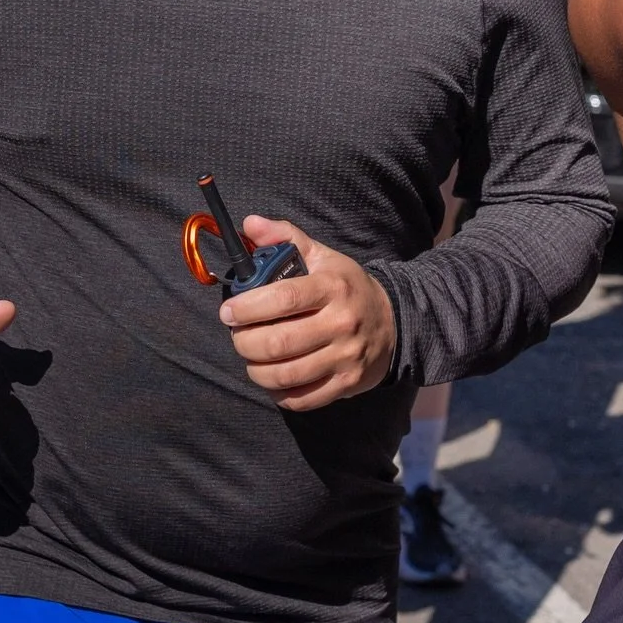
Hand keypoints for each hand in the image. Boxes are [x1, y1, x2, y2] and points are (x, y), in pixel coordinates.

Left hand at [220, 217, 394, 412]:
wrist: (393, 321)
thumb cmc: (346, 287)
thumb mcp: (322, 257)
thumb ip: (285, 238)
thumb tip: (250, 223)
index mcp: (333, 286)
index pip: (284, 298)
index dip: (248, 307)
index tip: (229, 312)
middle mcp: (341, 322)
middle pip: (279, 343)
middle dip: (245, 343)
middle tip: (238, 337)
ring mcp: (346, 357)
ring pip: (285, 375)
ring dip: (255, 370)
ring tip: (251, 358)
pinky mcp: (347, 383)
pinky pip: (302, 399)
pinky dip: (278, 393)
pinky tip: (273, 379)